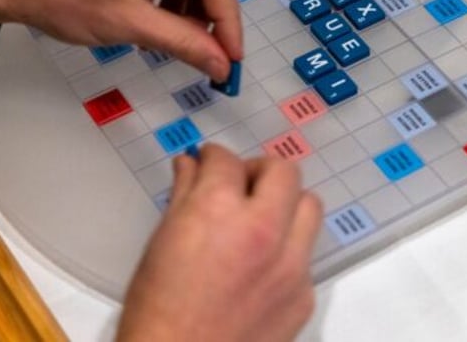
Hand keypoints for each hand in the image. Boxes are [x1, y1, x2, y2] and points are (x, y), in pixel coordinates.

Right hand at [116, 144, 321, 341]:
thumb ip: (183, 194)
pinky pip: (306, 255)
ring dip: (286, 205)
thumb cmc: (157, 310)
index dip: (213, 156)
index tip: (209, 161)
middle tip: (240, 185)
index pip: (227, 160)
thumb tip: (189, 164)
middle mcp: (263, 231)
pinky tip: (261, 267)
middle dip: (259, 171)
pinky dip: (288, 251)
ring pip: (309, 208)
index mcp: (218, 211)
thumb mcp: (161, 243)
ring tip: (260, 221)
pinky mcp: (304, 296)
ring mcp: (291, 266)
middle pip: (284, 171)